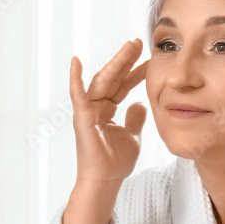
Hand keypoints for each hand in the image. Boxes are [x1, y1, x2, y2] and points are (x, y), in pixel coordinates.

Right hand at [69, 39, 149, 186]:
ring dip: (114, 63)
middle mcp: (95, 108)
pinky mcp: (81, 117)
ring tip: (129, 47)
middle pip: (112, 78)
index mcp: (106, 111)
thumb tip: (140, 104)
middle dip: (125, 60)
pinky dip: (75, 78)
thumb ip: (135, 119)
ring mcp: (87, 111)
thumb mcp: (132, 136)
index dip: (135, 72)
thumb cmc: (115, 162)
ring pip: (101, 81)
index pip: (122, 86)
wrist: (106, 181)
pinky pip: (78, 95)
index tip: (149, 59)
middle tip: (138, 42)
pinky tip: (75, 62)